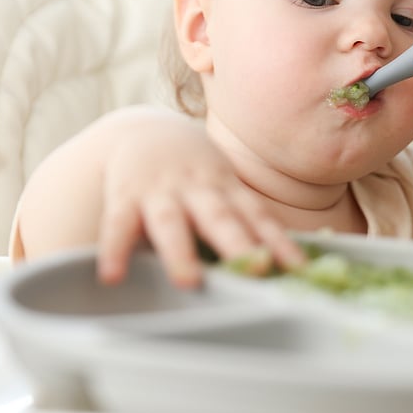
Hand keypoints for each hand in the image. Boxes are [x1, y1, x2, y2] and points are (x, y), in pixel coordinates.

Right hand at [19, 107, 304, 288]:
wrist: (146, 130)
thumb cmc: (198, 174)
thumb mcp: (227, 188)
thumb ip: (251, 222)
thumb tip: (300, 264)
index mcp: (228, 190)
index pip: (259, 218)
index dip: (280, 242)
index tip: (299, 269)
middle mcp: (199, 189)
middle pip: (221, 218)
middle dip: (239, 245)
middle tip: (257, 273)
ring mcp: (161, 192)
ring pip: (171, 223)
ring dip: (180, 252)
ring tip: (188, 282)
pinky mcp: (125, 196)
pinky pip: (118, 224)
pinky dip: (114, 249)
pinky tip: (112, 276)